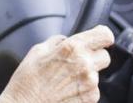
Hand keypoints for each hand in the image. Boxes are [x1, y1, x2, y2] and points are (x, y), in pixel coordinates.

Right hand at [0, 25, 114, 102]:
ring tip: (65, 79)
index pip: (105, 35)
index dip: (101, 35)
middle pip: (105, 55)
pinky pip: (94, 88)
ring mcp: (90, 83)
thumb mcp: (38, 50)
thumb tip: (66, 40)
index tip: (97, 38)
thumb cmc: (27, 80)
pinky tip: (67, 89)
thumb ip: (58, 41)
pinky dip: (84, 87)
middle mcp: (84, 64)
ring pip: (98, 73)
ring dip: (86, 73)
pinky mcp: (91, 98)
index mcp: (72, 48)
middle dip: (93, 56)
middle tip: (76, 61)